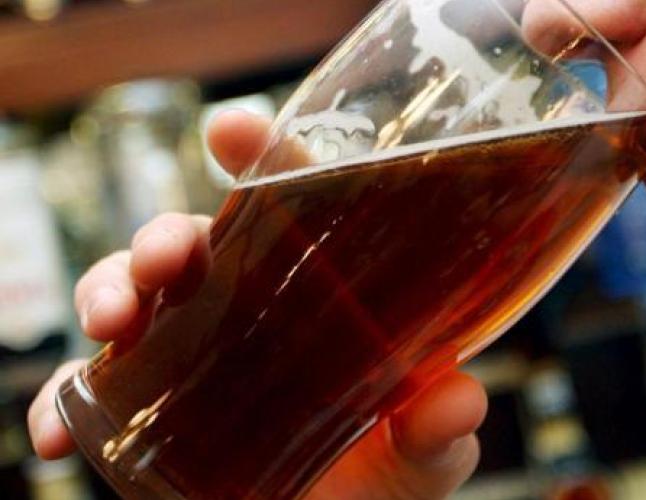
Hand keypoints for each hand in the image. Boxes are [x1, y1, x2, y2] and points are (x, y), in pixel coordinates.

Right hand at [27, 110, 487, 498]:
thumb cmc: (372, 479)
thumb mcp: (414, 457)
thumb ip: (435, 432)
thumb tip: (456, 398)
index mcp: (314, 293)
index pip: (290, 206)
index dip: (261, 159)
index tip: (233, 131)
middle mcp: (246, 308)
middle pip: (195, 241)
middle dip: (166, 233)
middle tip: (167, 258)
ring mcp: (191, 351)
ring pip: (134, 292)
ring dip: (108, 288)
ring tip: (110, 320)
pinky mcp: (148, 404)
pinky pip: (90, 389)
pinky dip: (64, 398)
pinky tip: (59, 426)